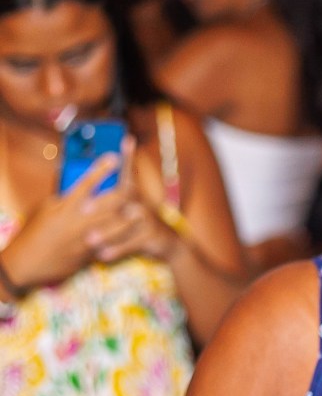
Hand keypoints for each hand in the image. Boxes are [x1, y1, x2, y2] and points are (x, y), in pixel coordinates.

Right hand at [2, 154, 127, 288]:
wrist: (29, 262)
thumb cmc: (34, 231)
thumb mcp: (45, 209)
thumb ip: (64, 199)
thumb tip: (79, 189)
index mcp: (66, 206)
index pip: (87, 183)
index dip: (102, 169)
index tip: (114, 157)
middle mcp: (78, 220)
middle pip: (109, 203)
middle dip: (125, 193)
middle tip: (134, 185)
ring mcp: (86, 238)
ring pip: (115, 225)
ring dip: (130, 217)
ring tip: (142, 210)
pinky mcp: (90, 252)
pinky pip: (109, 244)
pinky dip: (121, 238)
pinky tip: (132, 234)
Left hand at [86, 138, 182, 263]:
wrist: (168, 243)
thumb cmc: (137, 224)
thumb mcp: (126, 208)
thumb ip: (108, 201)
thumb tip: (78, 196)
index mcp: (133, 194)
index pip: (129, 172)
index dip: (129, 156)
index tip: (127, 139)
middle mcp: (141, 202)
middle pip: (123, 198)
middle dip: (103, 202)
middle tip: (84, 209)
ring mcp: (148, 219)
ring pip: (126, 223)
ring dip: (108, 231)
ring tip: (91, 240)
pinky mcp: (153, 236)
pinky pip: (133, 243)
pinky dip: (117, 249)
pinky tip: (103, 255)